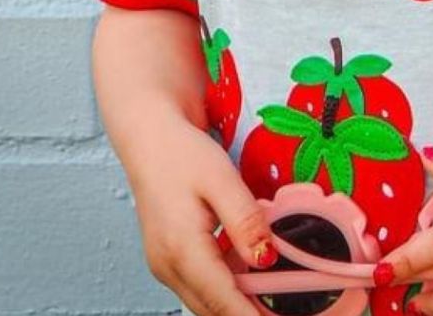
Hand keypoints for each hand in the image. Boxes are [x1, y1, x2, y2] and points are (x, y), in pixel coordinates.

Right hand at [125, 105, 274, 315]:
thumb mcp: (221, 179)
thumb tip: (266, 260)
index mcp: (181, 250)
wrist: (149, 135)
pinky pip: (199, 285)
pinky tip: (249, 275)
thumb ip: (245, 221)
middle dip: (248, 314)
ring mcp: (164, 265)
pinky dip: (224, 287)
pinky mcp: (168, 258)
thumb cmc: (182, 152)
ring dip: (236, 303)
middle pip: (213, 310)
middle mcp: (168, 267)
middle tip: (284, 308)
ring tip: (273, 297)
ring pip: (205, 301)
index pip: (223, 302)